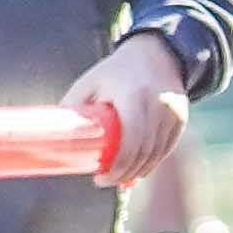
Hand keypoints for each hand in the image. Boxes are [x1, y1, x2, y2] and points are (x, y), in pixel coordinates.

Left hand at [66, 29, 190, 185]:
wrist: (157, 52)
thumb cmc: (116, 71)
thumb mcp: (90, 83)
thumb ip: (73, 107)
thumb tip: (50, 135)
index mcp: (134, 96)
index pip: (131, 142)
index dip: (117, 167)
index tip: (100, 178)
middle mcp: (159, 105)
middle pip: (144, 153)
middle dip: (124, 173)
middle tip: (106, 181)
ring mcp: (174, 113)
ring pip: (156, 154)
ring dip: (138, 171)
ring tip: (120, 177)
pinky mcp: (181, 118)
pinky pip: (166, 148)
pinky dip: (152, 162)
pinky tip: (138, 170)